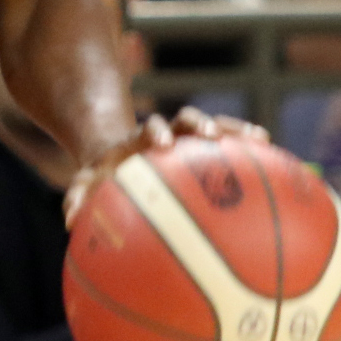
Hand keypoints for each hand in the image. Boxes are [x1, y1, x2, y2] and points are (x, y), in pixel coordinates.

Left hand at [63, 106, 266, 227]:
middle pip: (183, 120)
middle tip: (210, 135)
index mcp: (138, 141)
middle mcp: (166, 134)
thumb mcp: (93, 184)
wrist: (124, 160)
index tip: (162, 145)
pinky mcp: (206, 147)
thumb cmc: (109, 179)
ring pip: (214, 127)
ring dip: (231, 129)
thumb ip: (81, 196)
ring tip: (258, 137)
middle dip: (196, 124)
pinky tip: (272, 152)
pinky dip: (249, 145)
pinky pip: (231, 144)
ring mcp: (188, 139)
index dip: (157, 134)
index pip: (149, 129)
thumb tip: (68, 220)